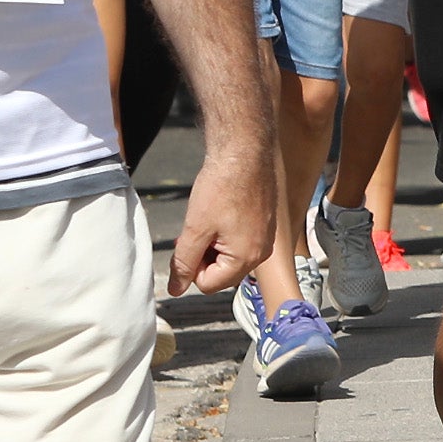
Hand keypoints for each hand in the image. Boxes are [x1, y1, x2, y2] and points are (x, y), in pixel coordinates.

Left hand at [171, 136, 276, 296]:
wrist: (244, 152)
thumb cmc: (222, 186)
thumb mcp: (195, 229)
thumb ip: (184, 263)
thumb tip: (176, 289)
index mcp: (246, 258)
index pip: (209, 284)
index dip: (191, 267)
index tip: (187, 242)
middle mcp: (261, 252)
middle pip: (222, 273)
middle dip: (204, 257)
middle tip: (196, 229)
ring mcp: (266, 238)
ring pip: (230, 257)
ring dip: (214, 244)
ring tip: (209, 218)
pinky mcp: (265, 225)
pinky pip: (241, 241)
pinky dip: (225, 232)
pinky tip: (221, 211)